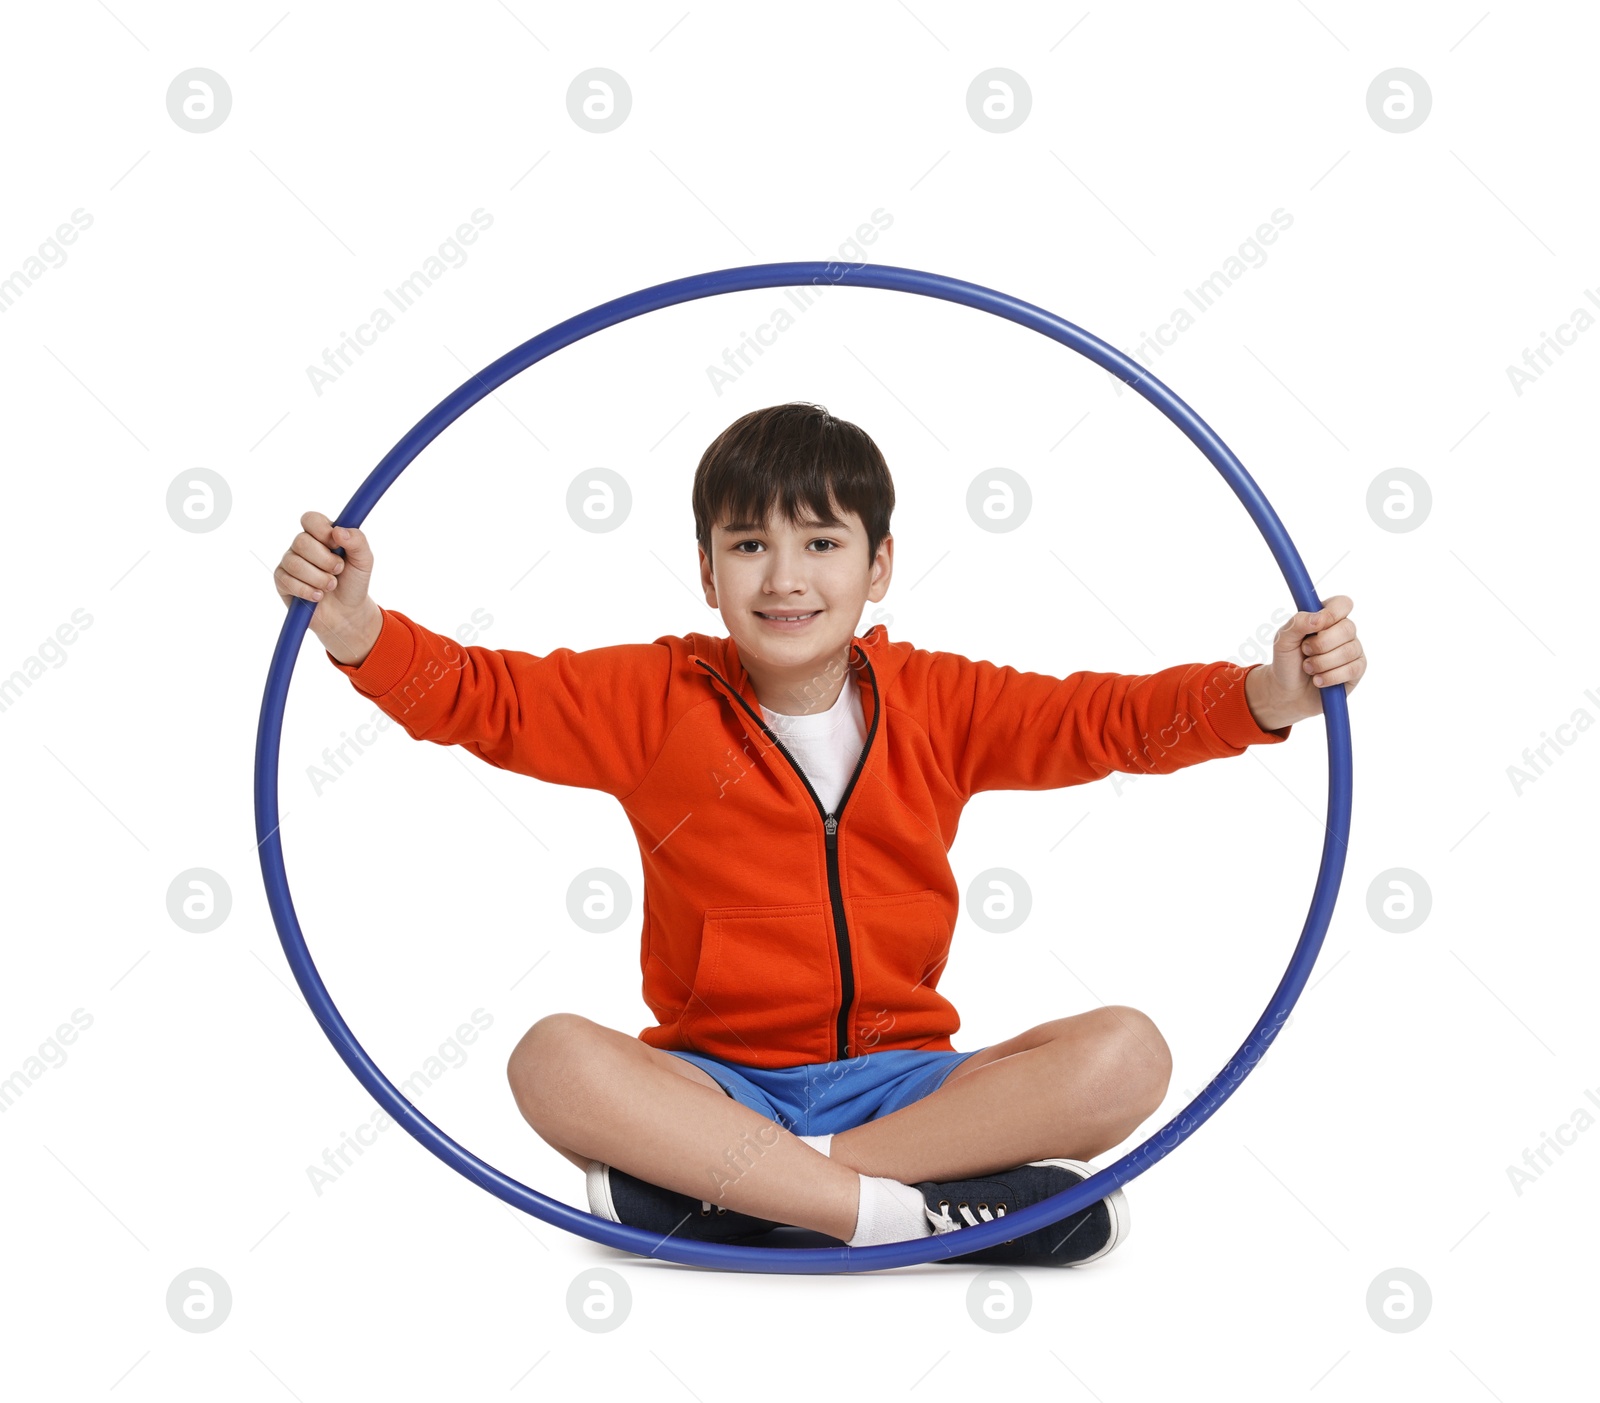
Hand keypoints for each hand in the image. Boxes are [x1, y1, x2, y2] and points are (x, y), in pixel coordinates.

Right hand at [275, 511, 379, 661]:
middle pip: (301, 541)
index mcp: (321, 535)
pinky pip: (287, 581)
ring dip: (318, 578)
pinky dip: (307, 591)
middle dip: (325, 560)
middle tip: (339, 570)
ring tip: (331, 586)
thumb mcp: (364, 561)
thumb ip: (358, 541)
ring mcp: (290, 562)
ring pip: (294, 563)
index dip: (322, 531)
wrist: (347, 613)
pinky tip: (318, 596)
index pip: (310, 519)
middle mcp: (303, 545)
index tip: (337, 544)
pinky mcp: (282, 581)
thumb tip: (338, 531)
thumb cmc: (354, 583)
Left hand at [1249, 595, 1365, 727]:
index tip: (1316, 626)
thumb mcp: (1283, 640)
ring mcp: (1353, 649)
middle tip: (1305, 652)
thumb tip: (1319, 617)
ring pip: (1349, 651)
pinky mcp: (1357, 669)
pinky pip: (1352, 669)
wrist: (1288, 691)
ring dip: (1322, 663)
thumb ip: (1297, 623)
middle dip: (1321, 644)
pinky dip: (1330, 677)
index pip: (1342, 604)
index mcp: (1326, 617)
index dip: (1332, 613)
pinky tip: (1318, 680)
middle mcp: (1343, 631)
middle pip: (1347, 628)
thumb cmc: (1287, 661)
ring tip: (1308, 668)